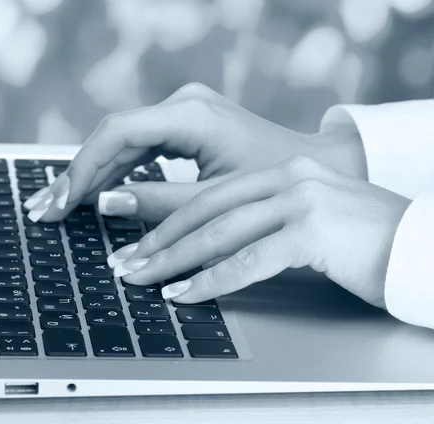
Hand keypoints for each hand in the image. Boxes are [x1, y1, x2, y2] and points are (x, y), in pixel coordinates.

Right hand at [23, 83, 365, 222]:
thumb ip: (157, 204)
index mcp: (190, 115)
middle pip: (111, 137)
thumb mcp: (215, 202)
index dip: (82, 170)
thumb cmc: (274, 187)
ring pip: (120, 143)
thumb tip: (104, 204)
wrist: (316, 168)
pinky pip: (137, 149)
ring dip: (89, 175)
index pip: (116, 135)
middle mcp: (182, 105)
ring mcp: (182, 114)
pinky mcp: (184, 128)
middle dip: (76, 175)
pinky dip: (114, 173)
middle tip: (42, 209)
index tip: (60, 203)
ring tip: (57, 205)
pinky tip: (92, 195)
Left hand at [108, 157, 409, 307]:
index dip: (165, 218)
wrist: (422, 247)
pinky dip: (211, 280)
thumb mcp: (303, 222)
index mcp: (279, 173)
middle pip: (203, 209)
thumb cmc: (361, 242)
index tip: (135, 241)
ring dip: (173, 260)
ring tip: (142, 279)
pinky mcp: (314, 230)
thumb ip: (259, 225)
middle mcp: (286, 178)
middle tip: (124, 262)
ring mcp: (301, 200)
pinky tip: (184, 294)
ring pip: (218, 232)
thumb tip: (207, 247)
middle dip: (157, 239)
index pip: (208, 195)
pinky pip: (248, 260)